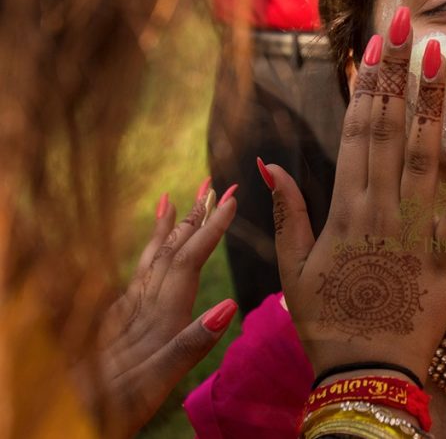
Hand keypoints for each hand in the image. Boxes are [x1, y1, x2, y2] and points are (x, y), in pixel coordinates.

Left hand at [82, 184, 237, 437]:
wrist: (62, 419)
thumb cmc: (110, 408)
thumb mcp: (153, 383)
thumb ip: (188, 346)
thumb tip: (229, 305)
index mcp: (156, 320)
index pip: (187, 262)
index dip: (210, 230)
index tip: (230, 198)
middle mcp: (140, 309)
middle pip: (170, 253)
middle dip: (193, 217)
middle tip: (212, 183)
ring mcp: (124, 314)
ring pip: (151, 262)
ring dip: (169, 230)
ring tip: (175, 199)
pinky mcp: (114, 324)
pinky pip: (137, 277)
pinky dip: (149, 255)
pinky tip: (152, 251)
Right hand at [271, 8, 445, 383]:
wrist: (367, 372)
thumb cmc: (328, 321)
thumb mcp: (294, 268)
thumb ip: (287, 212)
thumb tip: (268, 164)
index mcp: (342, 208)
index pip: (355, 132)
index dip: (366, 85)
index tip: (374, 45)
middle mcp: (379, 208)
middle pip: (388, 128)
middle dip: (395, 73)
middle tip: (406, 22)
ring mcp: (415, 228)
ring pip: (423, 153)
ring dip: (431, 102)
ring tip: (439, 55)